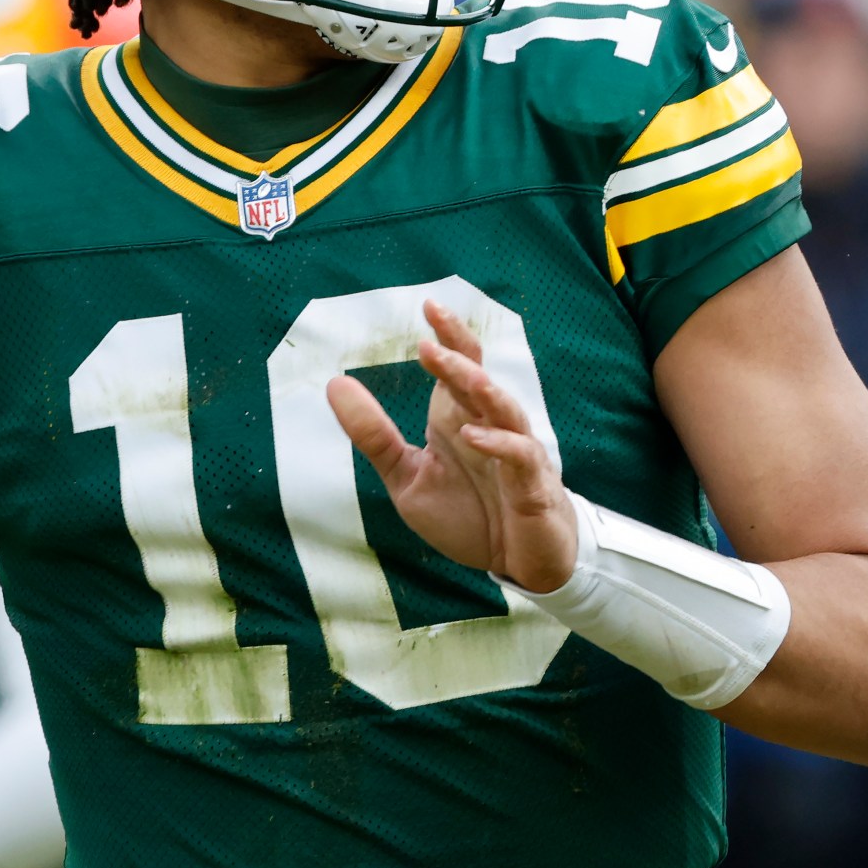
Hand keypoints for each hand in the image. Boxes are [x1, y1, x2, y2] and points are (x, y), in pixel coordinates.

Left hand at [326, 300, 580, 592]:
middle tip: (432, 331)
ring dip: (482, 388)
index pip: (458, 366)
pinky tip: (472, 435)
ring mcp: (514, 453)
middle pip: (479, 377)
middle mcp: (488, 426)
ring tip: (457, 371)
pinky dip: (499, 443)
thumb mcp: (406, 478)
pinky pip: (520, 455)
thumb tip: (335, 384)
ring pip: (504, 409)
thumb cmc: (468, 515)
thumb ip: (373, 435)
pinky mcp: (532, 485)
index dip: (448, 336)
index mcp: (458, 418)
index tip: (428, 306)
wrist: (516, 562)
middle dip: (459, 352)